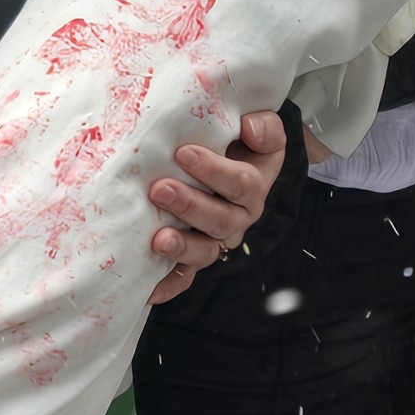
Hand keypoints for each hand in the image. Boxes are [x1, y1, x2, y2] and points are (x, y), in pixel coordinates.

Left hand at [146, 110, 285, 304]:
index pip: (242, 183)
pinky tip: (150, 290)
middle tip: (160, 190)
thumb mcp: (255, 127)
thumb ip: (263, 125)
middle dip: (190, 206)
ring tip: (159, 238)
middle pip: (221, 220)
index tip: (183, 152)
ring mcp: (215, 239)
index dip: (215, 171)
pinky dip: (169, 284)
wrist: (225, 158)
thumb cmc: (232, 140)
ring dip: (182, 246)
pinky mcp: (194, 256)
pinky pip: (186, 276)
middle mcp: (238, 216)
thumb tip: (250, 127)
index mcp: (254, 184)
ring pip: (206, 251)